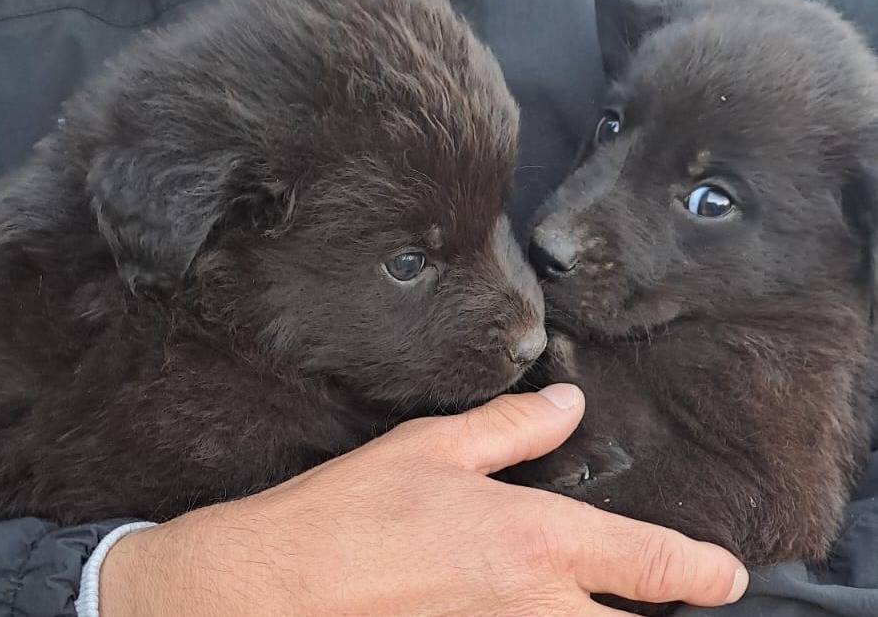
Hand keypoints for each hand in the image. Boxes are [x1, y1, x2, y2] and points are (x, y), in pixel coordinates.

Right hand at [99, 385, 747, 615]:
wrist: (276, 587)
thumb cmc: (348, 512)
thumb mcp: (431, 447)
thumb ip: (511, 428)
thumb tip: (566, 405)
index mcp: (531, 538)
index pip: (645, 562)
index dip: (698, 571)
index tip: (724, 576)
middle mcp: (530, 605)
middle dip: (654, 612)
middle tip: (654, 594)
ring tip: (585, 597)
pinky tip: (523, 603)